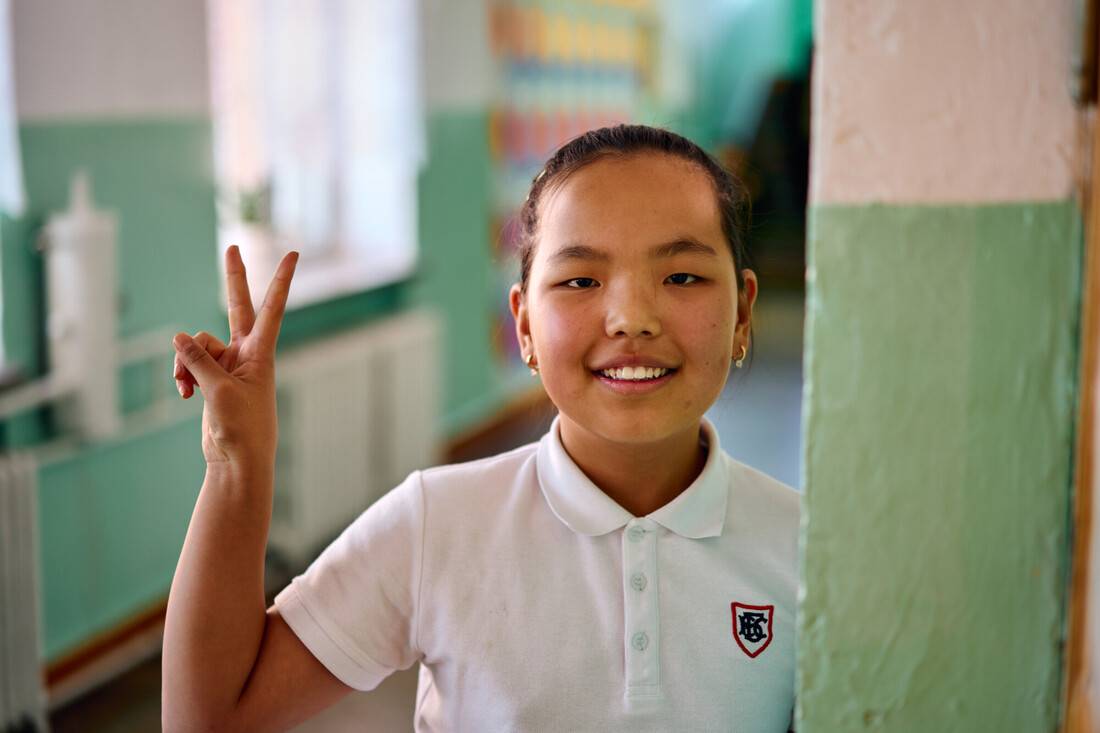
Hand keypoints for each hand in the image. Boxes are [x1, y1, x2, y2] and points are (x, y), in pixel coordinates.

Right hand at [172, 246, 297, 465]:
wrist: (237, 459)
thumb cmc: (241, 427)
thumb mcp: (219, 391)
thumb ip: (199, 361)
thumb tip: (178, 337)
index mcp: (261, 352)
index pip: (272, 308)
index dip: (280, 280)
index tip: (293, 253)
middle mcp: (246, 353)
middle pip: (236, 307)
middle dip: (232, 279)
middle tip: (232, 246)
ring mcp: (228, 365)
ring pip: (196, 345)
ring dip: (185, 363)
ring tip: (187, 388)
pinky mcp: (212, 378)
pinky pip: (189, 363)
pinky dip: (182, 374)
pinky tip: (184, 394)